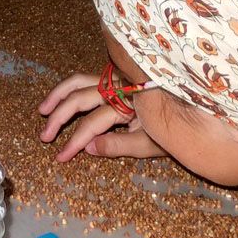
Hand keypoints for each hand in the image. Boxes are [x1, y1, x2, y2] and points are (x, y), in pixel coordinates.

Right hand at [37, 74, 166, 161]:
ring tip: (42, 110)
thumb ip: (118, 145)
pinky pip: (88, 80)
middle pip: (80, 98)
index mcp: (129, 103)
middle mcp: (120, 87)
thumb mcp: (149, 144)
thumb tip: (87, 148)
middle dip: (59, 117)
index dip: (75, 142)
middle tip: (44, 137)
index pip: (93, 123)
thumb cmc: (174, 131)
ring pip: (79, 81)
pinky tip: (61, 97)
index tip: (61, 157)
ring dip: (58, 95)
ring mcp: (117, 81)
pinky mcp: (116, 80)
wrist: (194, 118)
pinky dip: (71, 88)